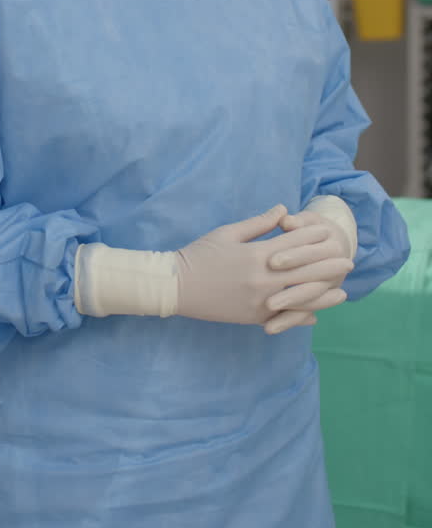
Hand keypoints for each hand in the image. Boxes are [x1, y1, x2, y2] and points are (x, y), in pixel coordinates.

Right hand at [175, 205, 353, 328]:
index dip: (316, 238)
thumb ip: (259, 224)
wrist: (177, 287)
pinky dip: (301, 315)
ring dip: (324, 295)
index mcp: (258, 255)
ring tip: (342, 292)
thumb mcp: (228, 232)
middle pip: (305, 271)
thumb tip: (284, 210)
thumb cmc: (200, 254)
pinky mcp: (253, 317)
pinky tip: (315, 313)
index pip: (296, 244)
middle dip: (329, 266)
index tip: (332, 234)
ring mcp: (260, 301)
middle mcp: (263, 279)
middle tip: (349, 262)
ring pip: (300, 298)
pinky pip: (284, 316)